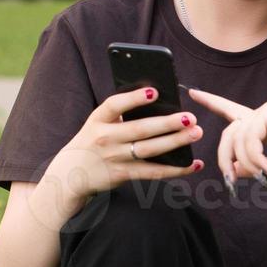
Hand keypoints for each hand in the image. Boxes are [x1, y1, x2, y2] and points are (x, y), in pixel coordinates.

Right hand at [45, 87, 202, 201]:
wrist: (71, 173)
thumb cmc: (94, 141)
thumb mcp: (99, 123)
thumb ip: (121, 114)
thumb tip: (158, 102)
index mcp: (98, 119)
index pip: (114, 105)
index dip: (134, 98)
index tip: (154, 92)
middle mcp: (105, 138)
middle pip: (140, 129)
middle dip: (167, 123)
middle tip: (190, 117)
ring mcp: (115, 158)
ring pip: (150, 150)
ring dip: (175, 142)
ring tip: (196, 133)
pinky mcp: (124, 174)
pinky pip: (154, 172)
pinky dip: (176, 169)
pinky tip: (194, 164)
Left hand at [187, 89, 266, 182]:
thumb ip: (253, 166)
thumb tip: (233, 170)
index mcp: (262, 125)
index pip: (231, 112)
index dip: (212, 102)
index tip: (193, 92)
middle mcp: (260, 114)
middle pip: (227, 133)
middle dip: (223, 157)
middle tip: (229, 179)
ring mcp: (265, 111)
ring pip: (236, 137)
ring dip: (244, 161)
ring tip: (260, 175)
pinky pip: (248, 137)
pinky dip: (253, 156)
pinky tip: (266, 168)